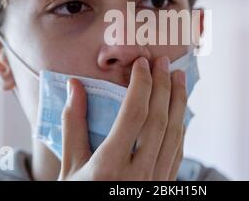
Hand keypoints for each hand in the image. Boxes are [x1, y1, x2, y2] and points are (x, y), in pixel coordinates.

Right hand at [58, 56, 187, 180]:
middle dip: (164, 87)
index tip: (142, 63)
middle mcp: (138, 174)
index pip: (134, 114)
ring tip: (179, 79)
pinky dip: (179, 129)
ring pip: (174, 135)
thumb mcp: (68, 167)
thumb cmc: (77, 198)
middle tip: (166, 62)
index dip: (141, 84)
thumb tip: (74, 85)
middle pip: (159, 120)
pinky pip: (177, 153)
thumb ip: (73, 125)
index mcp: (109, 167)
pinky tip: (178, 114)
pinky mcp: (162, 187)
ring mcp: (154, 183)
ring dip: (178, 103)